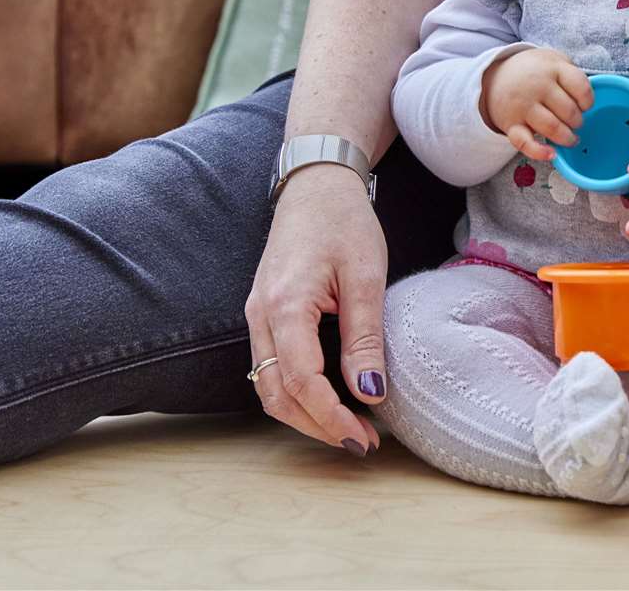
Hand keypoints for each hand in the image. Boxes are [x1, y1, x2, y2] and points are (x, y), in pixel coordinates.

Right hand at [243, 163, 387, 453]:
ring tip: (351, 427)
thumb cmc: (343, 223)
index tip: (364, 437)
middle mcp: (261, 316)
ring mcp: (257, 317)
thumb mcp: (365, 276)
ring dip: (306, 415)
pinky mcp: (265, 316)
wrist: (316, 186)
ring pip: (269, 386)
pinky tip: (332, 398)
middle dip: (318, 426)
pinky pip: (272, 367)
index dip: (331, 417)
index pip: (302, 382)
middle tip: (363, 441)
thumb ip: (364, 336)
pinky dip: (298, 393)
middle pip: (277, 395)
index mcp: (285, 306)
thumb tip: (370, 392)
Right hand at [481, 48, 593, 160]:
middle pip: (569, 111)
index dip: (588, 101)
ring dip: (567, 138)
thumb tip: (589, 100)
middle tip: (576, 122)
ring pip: (552, 127)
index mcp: (553, 69)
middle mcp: (537, 86)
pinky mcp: (510, 125)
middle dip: (578, 122)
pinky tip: (552, 154)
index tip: (585, 106)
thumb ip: (572, 74)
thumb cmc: (532, 72)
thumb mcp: (553, 60)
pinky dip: (539, 152)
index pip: (581, 88)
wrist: (493, 77)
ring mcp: (523, 106)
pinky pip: (525, 143)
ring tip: (570, 139)